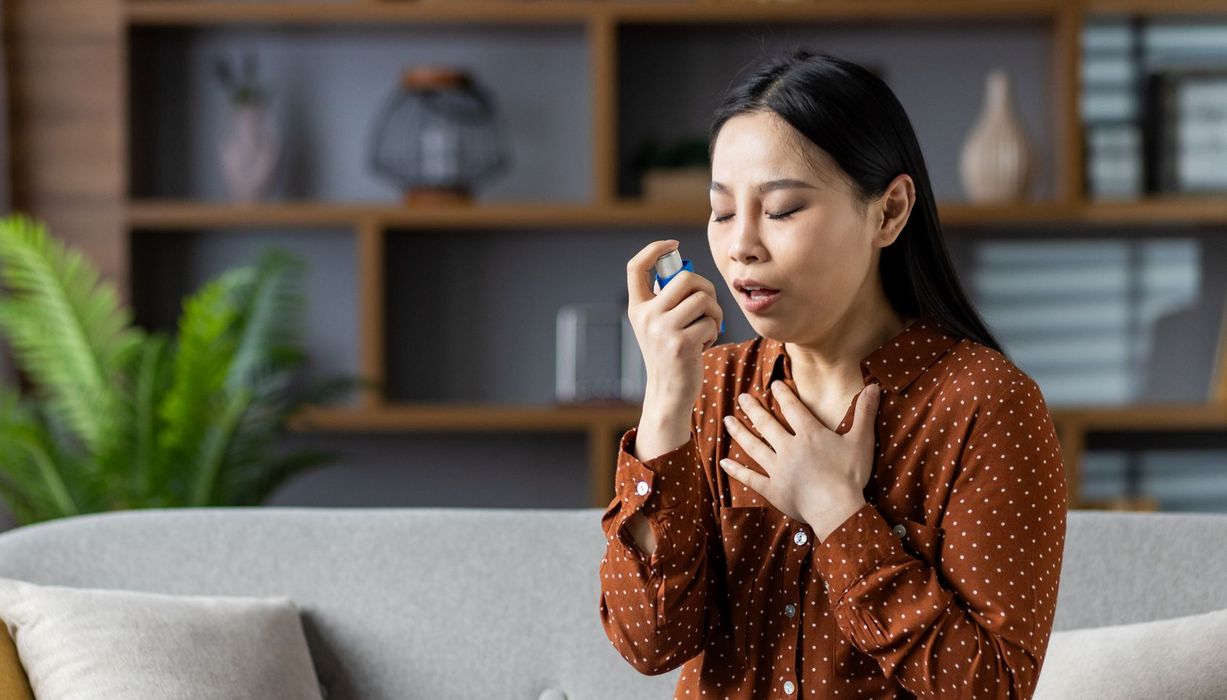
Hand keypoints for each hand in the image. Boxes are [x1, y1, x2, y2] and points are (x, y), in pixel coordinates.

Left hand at [719, 380, 878, 535]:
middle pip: (767, 424)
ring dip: (739, 432)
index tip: (773, 384)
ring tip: (727, 420)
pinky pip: (750, 478)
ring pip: (754, 446)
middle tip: (742, 397)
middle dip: (753, 409)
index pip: (793, 408)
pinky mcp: (772, 490)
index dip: (783, 394)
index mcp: (809, 434)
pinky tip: (723, 463)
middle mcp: (789, 447)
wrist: (836, 509)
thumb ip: (865, 412)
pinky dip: (737, 470)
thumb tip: (874, 386)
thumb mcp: (862, 440)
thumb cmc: (850, 475)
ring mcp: (777, 469)